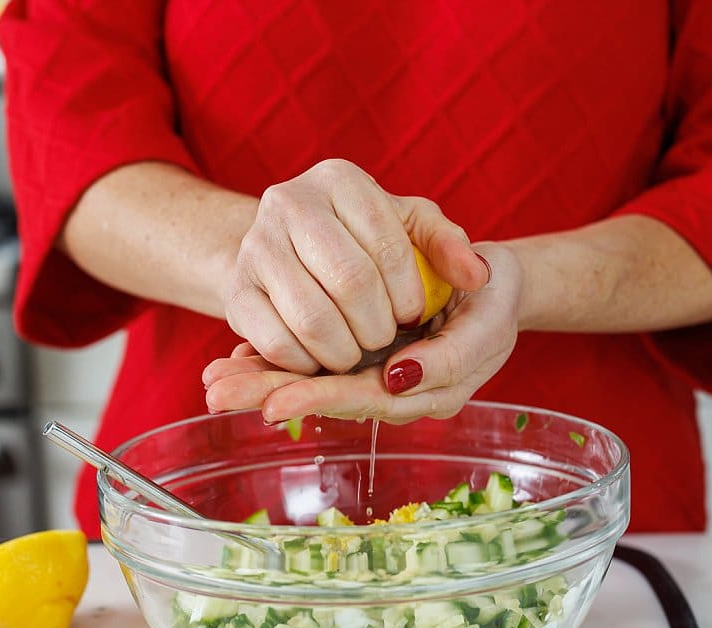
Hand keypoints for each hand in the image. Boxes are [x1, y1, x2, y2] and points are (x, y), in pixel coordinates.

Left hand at [204, 242, 522, 424]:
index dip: (321, 399)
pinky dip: (275, 363)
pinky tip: (234, 364)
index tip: (276, 403)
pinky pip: (314, 364)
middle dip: (273, 396)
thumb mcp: (488, 320)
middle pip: (327, 397)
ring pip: (313, 382)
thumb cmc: (492, 295)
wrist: (492, 282)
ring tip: (214, 386)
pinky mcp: (359, 356)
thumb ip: (451, 355)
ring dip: (262, 384)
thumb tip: (398, 378)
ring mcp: (374, 374)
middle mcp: (393, 391)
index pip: (366, 399)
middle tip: (221, 396)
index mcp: (427, 391)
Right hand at [222, 158, 488, 374]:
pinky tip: (323, 358)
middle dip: (378, 326)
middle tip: (384, 340)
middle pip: (350, 282)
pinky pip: (276, 342)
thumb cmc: (359, 241)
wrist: (283, 251)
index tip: (413, 315)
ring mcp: (254, 246)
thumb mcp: (407, 229)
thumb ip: (447, 246)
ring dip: (345, 351)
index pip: (387, 244)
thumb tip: (476, 276)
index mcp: (339, 180)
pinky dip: (308, 362)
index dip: (408, 293)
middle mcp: (289, 202)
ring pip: (311, 317)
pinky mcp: (235, 292)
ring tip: (357, 353)